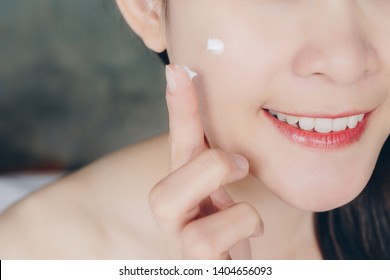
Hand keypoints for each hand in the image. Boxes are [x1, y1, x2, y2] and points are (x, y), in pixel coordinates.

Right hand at [149, 64, 262, 258]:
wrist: (225, 267)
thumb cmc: (227, 229)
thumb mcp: (223, 193)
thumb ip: (221, 166)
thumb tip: (238, 132)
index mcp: (183, 191)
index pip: (177, 146)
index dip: (178, 110)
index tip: (176, 70)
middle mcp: (173, 219)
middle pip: (161, 196)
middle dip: (207, 170)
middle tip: (240, 166)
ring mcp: (180, 247)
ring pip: (185, 224)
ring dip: (232, 213)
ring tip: (248, 217)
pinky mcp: (197, 267)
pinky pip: (209, 247)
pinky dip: (242, 231)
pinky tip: (250, 237)